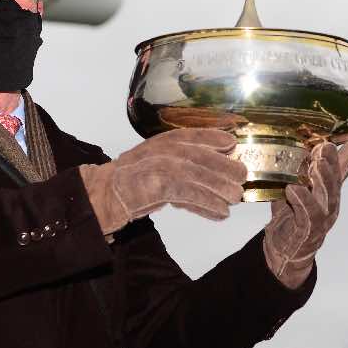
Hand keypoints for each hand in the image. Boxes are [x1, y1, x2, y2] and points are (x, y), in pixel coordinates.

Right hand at [79, 129, 247, 234]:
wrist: (105, 195)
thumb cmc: (135, 182)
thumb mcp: (158, 163)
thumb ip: (183, 163)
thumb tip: (215, 165)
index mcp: (162, 141)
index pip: (193, 134)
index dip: (214, 137)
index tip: (232, 143)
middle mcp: (162, 150)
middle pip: (201, 156)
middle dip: (225, 166)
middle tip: (242, 175)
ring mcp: (159, 167)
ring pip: (199, 176)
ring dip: (221, 188)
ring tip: (235, 198)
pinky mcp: (158, 187)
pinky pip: (191, 195)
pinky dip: (208, 204)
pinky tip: (221, 213)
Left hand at [262, 133, 347, 287]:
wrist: (284, 251)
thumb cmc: (292, 217)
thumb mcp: (298, 190)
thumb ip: (302, 172)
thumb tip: (301, 147)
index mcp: (329, 193)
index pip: (342, 170)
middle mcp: (330, 205)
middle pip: (335, 182)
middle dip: (332, 163)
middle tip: (326, 146)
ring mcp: (321, 219)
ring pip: (326, 198)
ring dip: (322, 180)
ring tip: (316, 164)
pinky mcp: (308, 231)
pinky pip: (307, 215)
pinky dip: (301, 201)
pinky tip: (293, 189)